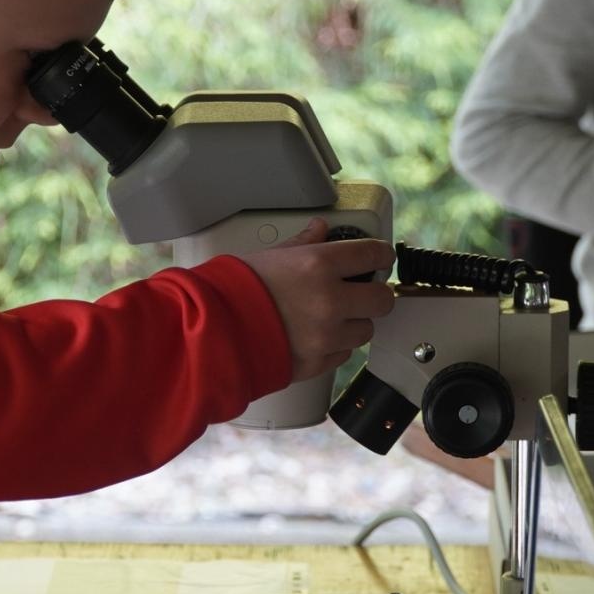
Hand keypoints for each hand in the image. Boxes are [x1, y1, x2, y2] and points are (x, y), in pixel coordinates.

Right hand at [239, 218, 395, 382]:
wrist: (211, 333)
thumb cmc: (233, 291)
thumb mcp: (268, 256)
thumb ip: (302, 244)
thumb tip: (320, 230)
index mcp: (318, 265)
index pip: (373, 254)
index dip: (382, 255)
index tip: (381, 257)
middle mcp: (329, 301)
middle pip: (382, 299)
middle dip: (375, 294)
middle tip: (362, 291)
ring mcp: (326, 336)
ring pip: (365, 330)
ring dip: (354, 323)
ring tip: (329, 317)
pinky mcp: (318, 363)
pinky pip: (343, 354)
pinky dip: (335, 346)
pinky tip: (314, 335)